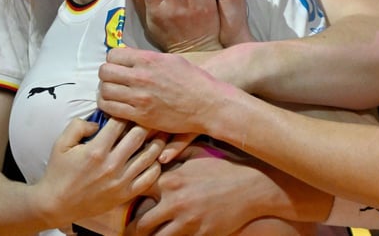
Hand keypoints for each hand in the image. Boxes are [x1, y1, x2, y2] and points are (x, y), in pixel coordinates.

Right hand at [36, 117, 162, 223]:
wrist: (56, 205)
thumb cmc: (58, 172)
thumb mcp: (61, 144)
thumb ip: (78, 126)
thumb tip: (100, 121)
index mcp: (96, 150)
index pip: (120, 122)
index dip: (126, 113)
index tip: (129, 111)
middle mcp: (111, 164)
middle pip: (139, 135)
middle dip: (146, 123)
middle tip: (150, 118)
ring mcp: (120, 181)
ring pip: (150, 155)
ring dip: (156, 142)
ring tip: (158, 134)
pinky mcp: (125, 194)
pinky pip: (150, 177)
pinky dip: (156, 165)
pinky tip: (154, 158)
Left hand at [98, 48, 233, 140]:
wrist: (207, 104)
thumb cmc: (193, 80)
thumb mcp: (171, 60)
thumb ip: (148, 58)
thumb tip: (129, 57)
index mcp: (149, 60)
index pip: (113, 55)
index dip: (113, 59)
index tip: (118, 65)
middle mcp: (141, 77)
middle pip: (105, 72)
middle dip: (107, 74)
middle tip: (113, 79)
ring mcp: (139, 97)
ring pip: (104, 91)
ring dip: (106, 90)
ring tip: (113, 92)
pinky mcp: (140, 115)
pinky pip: (110, 109)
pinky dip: (108, 105)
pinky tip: (116, 104)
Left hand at [127, 143, 320, 235]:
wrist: (253, 186)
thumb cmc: (225, 168)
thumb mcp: (199, 154)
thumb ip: (175, 153)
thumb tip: (156, 152)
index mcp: (171, 182)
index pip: (136, 192)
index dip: (129, 198)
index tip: (125, 201)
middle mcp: (175, 203)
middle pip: (140, 224)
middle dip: (132, 229)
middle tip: (129, 230)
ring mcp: (187, 222)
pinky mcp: (199, 235)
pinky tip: (173, 235)